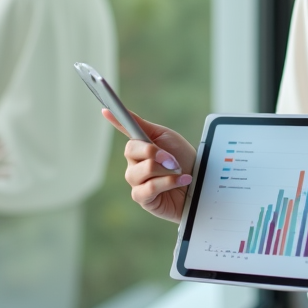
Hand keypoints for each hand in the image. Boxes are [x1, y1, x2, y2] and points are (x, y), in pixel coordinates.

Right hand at [105, 109, 193, 223]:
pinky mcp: (142, 198)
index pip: (124, 130)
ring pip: (140, 170)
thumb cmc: (183, 158)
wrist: (200, 182)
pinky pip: (148, 188)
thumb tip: (123, 111)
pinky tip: (181, 180)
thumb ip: (143, 126)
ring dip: (164, 170)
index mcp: (140, 146)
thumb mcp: (165, 137)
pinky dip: (168, 182)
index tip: (107, 109)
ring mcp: (136, 181)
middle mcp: (134, 163)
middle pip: (130, 150)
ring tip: (178, 171)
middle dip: (154, 152)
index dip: (116, 120)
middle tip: (172, 159)